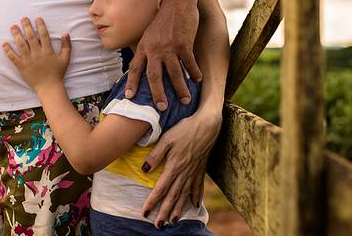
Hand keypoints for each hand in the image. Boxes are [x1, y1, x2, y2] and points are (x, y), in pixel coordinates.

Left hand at [2, 17, 70, 92]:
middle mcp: (37, 53)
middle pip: (31, 37)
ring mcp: (28, 60)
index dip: (40, 25)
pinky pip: (13, 57)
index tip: (37, 18)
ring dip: (16, 35)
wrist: (49, 87)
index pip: (43, 35)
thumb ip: (66, 46)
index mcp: (48, 51)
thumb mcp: (65, 59)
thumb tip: (66, 34)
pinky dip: (8, 50)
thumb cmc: (58, 73)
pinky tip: (4, 43)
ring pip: (21, 45)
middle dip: (27, 26)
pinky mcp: (21, 66)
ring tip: (13, 27)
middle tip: (23, 18)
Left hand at [126, 0, 201, 110]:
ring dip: (180, 89)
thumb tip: (148, 63)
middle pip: (154, 77)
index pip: (136, 68)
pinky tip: (198, 79)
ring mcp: (169, 47)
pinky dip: (194, 72)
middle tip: (162, 108)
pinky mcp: (183, 44)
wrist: (177, 1)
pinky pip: (189, 63)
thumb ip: (149, 48)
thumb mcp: (150, 33)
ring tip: (185, 100)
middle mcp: (154, 49)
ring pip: (174, 74)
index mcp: (144, 46)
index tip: (130, 97)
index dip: (132, 84)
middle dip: (157, 94)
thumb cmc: (165, 17)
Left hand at [140, 108, 221, 226]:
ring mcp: (194, 172)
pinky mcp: (201, 169)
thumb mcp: (166, 139)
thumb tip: (145, 170)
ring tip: (173, 221)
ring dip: (179, 209)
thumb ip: (155, 155)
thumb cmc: (185, 130)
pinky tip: (195, 205)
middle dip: (164, 212)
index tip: (144, 213)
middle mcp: (184, 173)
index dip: (152, 202)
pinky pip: (198, 187)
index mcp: (174, 167)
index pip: (160, 189)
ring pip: (185, 195)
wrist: (206, 126)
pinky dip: (196, 197)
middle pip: (173, 197)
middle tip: (158, 225)